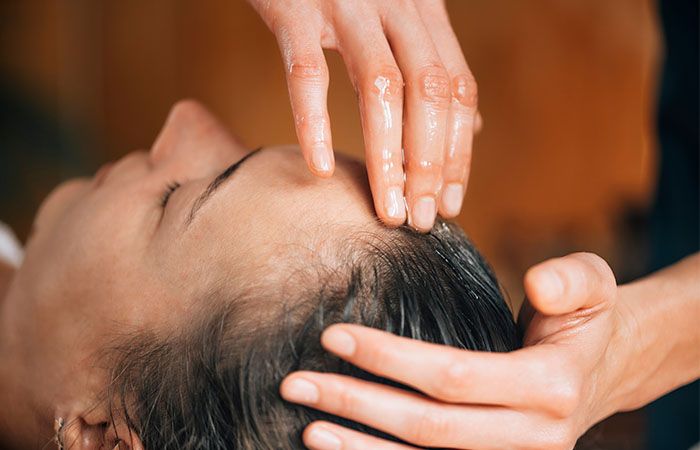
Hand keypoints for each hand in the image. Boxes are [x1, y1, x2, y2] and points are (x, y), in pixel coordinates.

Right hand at [247, 0, 479, 230]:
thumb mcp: (397, 14)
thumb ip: (434, 65)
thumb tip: (474, 124)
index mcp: (424, 9)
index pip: (458, 88)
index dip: (460, 150)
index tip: (450, 202)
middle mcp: (396, 3)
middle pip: (430, 92)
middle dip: (430, 164)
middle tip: (420, 219)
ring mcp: (346, 3)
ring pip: (381, 87)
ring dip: (389, 157)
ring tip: (387, 210)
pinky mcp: (294, 7)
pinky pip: (307, 71)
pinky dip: (313, 122)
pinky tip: (320, 167)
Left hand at [280, 253, 631, 449]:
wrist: (604, 369)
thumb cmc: (585, 319)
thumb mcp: (593, 285)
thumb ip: (571, 280)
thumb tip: (537, 281)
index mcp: (550, 387)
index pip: (453, 377)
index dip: (389, 359)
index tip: (333, 336)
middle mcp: (534, 438)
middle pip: (429, 428)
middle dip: (357, 404)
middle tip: (297, 384)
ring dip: (361, 449)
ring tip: (308, 428)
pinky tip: (344, 448)